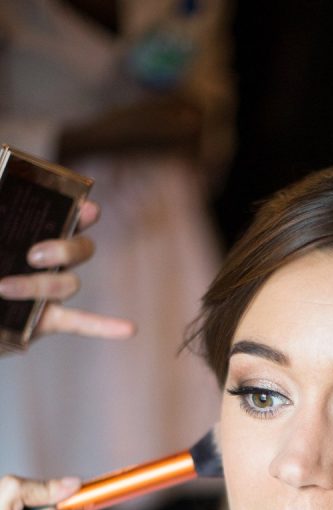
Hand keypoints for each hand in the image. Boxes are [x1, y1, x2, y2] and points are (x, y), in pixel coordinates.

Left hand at [0, 201, 135, 340]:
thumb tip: (1, 167)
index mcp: (27, 228)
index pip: (64, 214)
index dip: (80, 210)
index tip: (86, 209)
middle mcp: (43, 256)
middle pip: (79, 250)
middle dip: (64, 249)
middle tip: (32, 255)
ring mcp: (47, 289)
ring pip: (69, 285)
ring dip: (40, 286)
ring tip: (4, 288)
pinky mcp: (45, 320)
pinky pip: (80, 324)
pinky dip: (105, 326)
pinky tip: (130, 329)